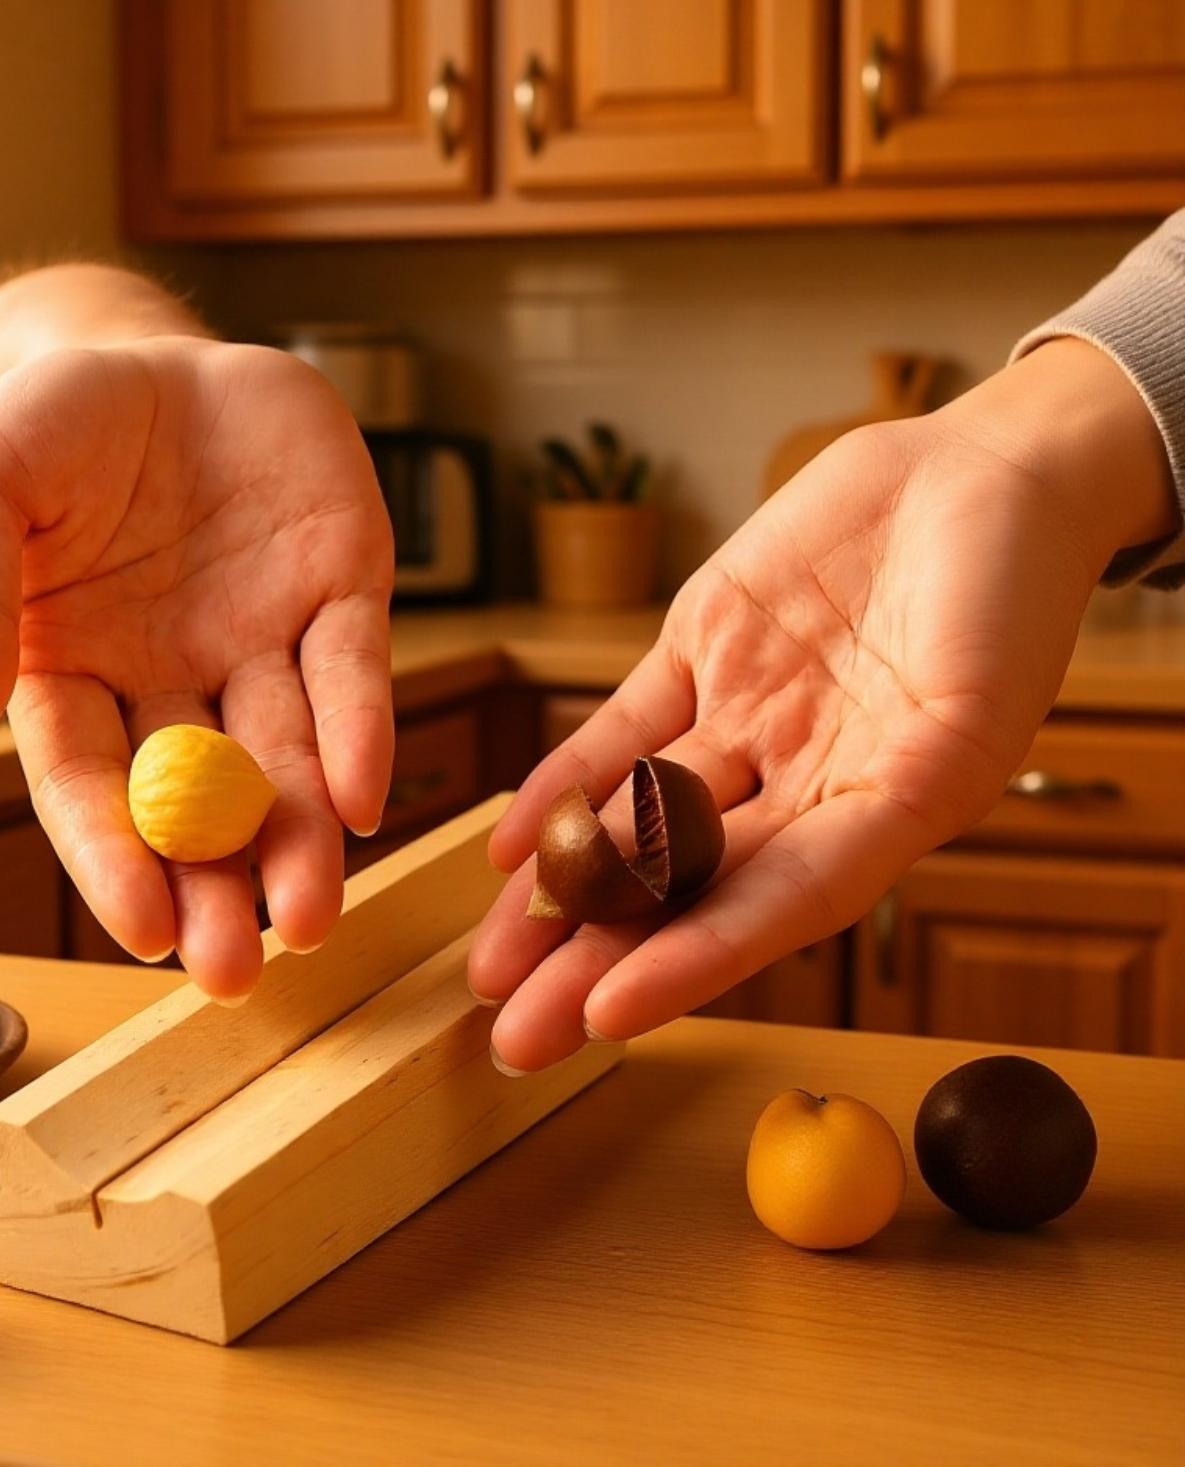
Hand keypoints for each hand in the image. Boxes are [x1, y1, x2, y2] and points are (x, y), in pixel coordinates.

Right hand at [0, 336, 394, 998]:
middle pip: (196, 800)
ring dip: (299, 839)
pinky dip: (358, 731)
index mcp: (73, 672)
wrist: (151, 350)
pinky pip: (353, 669)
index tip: (144, 930)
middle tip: (238, 967)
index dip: (114, 856)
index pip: (90, 784)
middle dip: (217, 884)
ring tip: (309, 918)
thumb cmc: (48, 424)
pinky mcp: (338, 588)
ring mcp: (260, 639)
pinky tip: (359, 798)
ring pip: (284, 756)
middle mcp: (173, 678)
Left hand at [469, 341, 1176, 1069]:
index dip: (690, 964)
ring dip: (562, 891)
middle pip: (687, 887)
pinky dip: (564, 782)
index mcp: (873, 817)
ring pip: (637, 821)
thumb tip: (805, 889)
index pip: (768, 909)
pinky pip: (620, 729)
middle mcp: (798, 782)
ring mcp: (744, 721)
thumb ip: (894, 797)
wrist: (984, 472)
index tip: (607, 1016)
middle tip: (515, 1031)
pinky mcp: (700, 652)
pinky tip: (511, 844)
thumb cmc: (1011, 593)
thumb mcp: (968, 716)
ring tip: (491, 962)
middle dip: (597, 959)